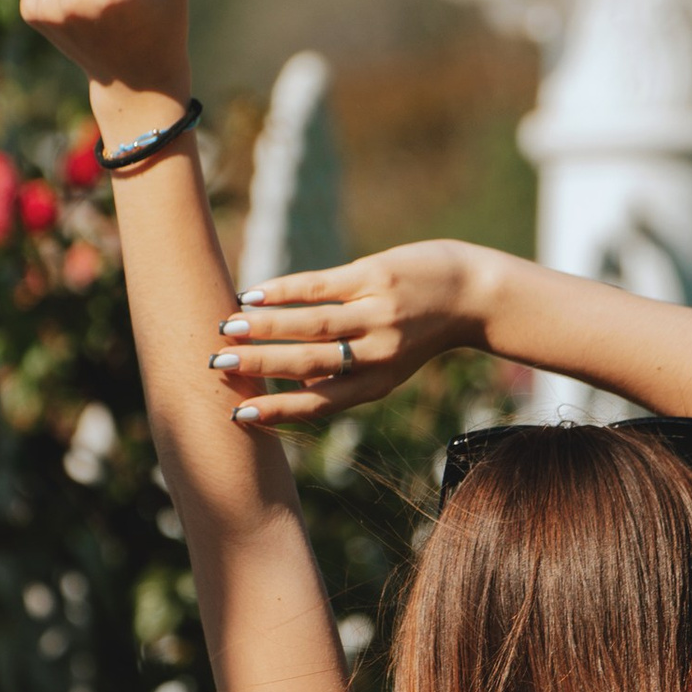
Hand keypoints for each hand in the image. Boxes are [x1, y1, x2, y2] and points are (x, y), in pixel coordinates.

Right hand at [208, 241, 502, 423]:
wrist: (474, 293)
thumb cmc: (420, 331)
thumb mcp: (389, 365)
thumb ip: (346, 375)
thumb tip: (294, 387)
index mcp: (376, 383)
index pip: (318, 402)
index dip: (277, 410)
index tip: (238, 413)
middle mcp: (376, 353)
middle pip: (308, 364)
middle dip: (260, 367)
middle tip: (217, 364)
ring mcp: (377, 314)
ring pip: (311, 325)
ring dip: (265, 327)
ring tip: (227, 327)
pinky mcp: (376, 277)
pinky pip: (321, 286)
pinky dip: (284, 291)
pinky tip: (254, 295)